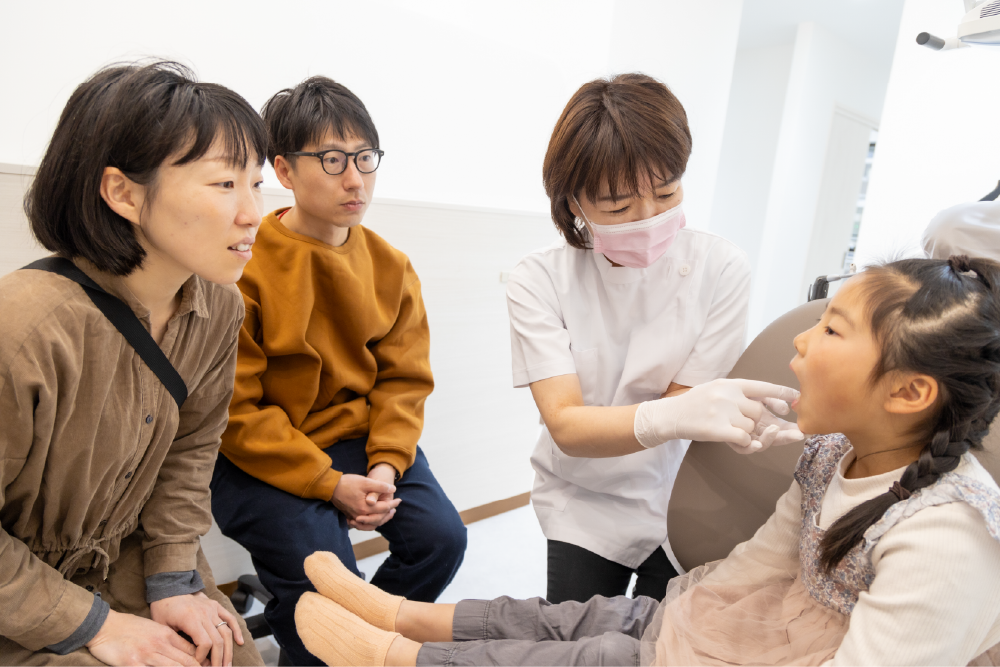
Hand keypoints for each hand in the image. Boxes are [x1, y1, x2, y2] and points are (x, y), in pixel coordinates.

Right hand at [86, 609, 201, 666]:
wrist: (105, 626)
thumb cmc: (130, 628)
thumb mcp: (154, 630)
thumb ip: (170, 640)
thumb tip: (188, 653)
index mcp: (167, 635)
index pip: (192, 651)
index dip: (203, 663)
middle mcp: (160, 643)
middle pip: (187, 661)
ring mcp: (147, 654)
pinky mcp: (132, 663)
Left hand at [149, 592, 243, 666]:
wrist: (169, 587)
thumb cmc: (163, 608)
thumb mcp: (163, 627)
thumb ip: (176, 642)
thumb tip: (184, 660)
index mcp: (191, 619)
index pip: (205, 643)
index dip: (202, 658)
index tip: (196, 665)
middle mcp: (205, 613)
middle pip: (218, 640)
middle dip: (218, 659)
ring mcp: (213, 609)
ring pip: (226, 632)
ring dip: (228, 651)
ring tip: (227, 665)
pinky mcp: (216, 606)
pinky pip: (230, 619)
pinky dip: (237, 631)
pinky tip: (239, 643)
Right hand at [332, 467, 400, 530]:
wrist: (331, 487)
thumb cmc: (348, 483)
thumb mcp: (365, 481)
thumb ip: (380, 486)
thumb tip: (393, 489)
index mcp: (365, 508)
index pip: (384, 508)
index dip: (393, 504)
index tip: (399, 500)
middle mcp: (360, 515)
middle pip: (379, 519)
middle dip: (389, 513)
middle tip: (395, 506)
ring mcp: (354, 517)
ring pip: (371, 524)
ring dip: (381, 520)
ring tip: (388, 513)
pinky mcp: (350, 517)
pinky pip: (363, 525)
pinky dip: (371, 523)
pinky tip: (375, 517)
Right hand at [634, 379, 800, 450]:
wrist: (670, 416)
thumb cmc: (696, 405)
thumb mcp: (718, 391)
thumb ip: (744, 397)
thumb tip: (780, 407)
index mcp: (730, 383)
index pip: (763, 386)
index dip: (782, 393)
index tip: (797, 399)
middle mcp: (728, 395)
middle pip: (759, 413)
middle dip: (762, 423)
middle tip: (764, 429)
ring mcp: (722, 411)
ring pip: (752, 427)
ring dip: (747, 434)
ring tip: (731, 431)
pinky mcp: (717, 428)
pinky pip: (744, 439)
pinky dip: (745, 443)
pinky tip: (738, 441)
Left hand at [727, 398, 804, 453]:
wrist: (701, 403)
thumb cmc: (727, 395)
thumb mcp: (752, 392)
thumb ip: (772, 398)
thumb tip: (787, 407)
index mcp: (765, 419)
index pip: (783, 426)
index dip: (794, 429)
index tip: (806, 429)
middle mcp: (757, 429)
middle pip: (775, 435)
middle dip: (787, 436)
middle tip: (798, 434)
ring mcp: (745, 435)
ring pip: (762, 442)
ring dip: (770, 438)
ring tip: (774, 428)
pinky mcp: (732, 440)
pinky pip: (743, 448)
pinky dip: (750, 447)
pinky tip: (756, 444)